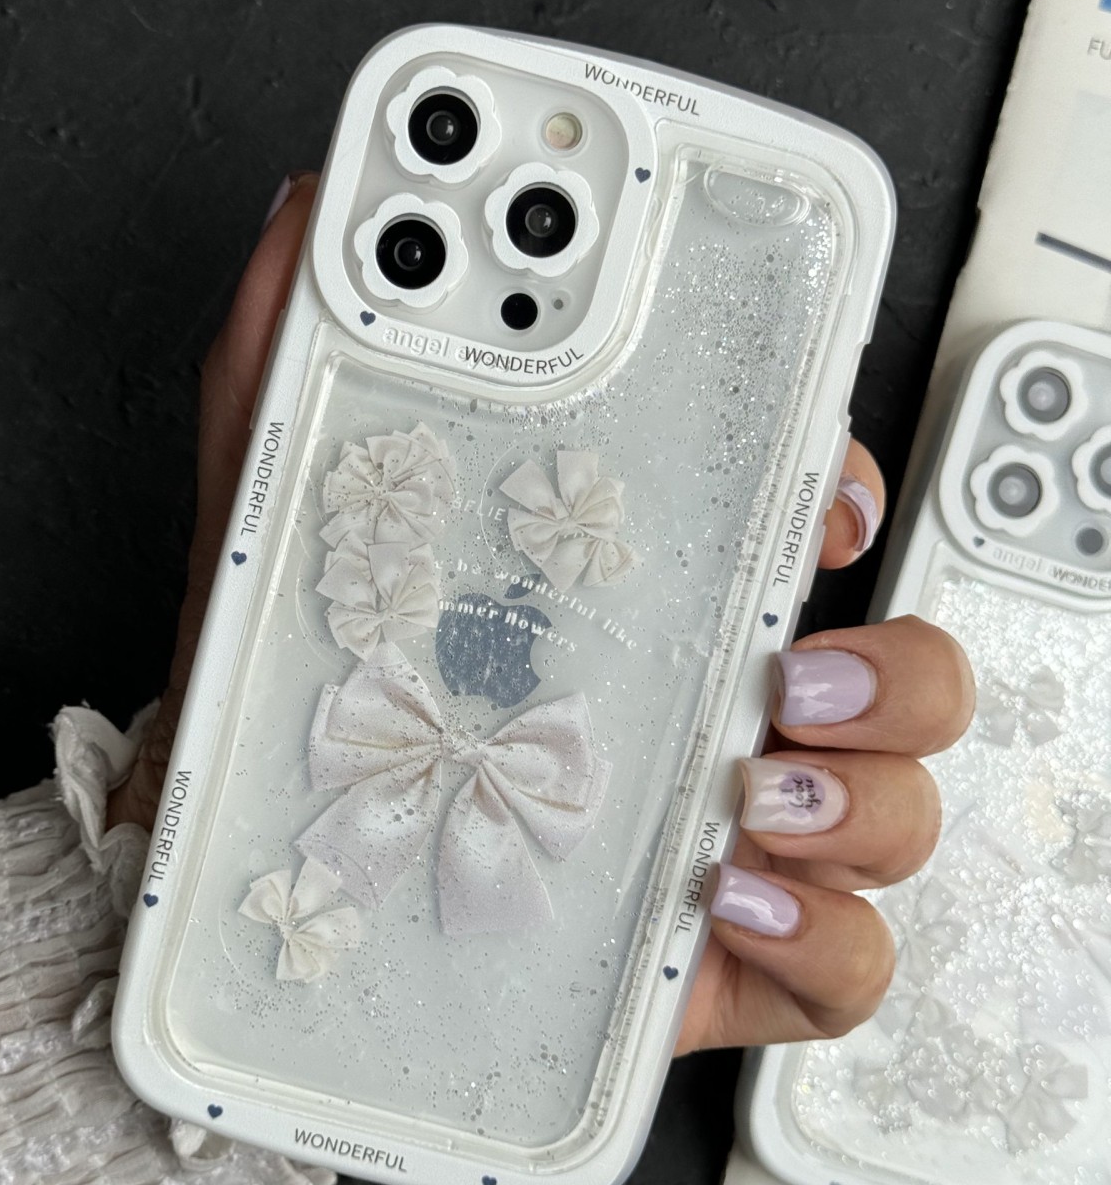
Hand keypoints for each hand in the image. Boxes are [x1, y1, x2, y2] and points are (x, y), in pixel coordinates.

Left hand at [107, 172, 974, 1058]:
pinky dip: (819, 931)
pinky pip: (845, 959)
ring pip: (899, 808)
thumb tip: (306, 217)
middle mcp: (717, 723)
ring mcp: (733, 845)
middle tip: (787, 660)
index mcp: (654, 615)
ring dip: (863, 792)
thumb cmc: (313, 721)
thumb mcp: (285, 536)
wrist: (288, 912)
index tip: (813, 479)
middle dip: (892, 660)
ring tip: (749, 784)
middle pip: (898, 676)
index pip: (799, 537)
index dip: (838, 493)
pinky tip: (724, 898)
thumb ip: (286, 371)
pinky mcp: (718, 966)